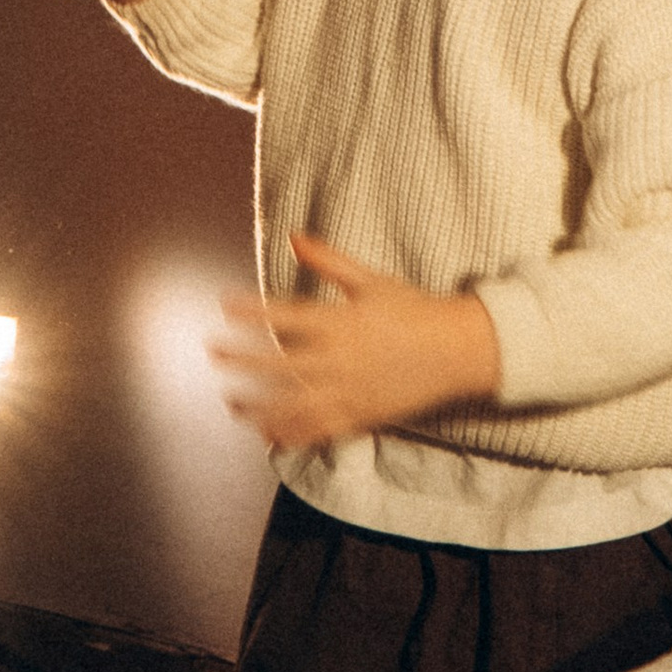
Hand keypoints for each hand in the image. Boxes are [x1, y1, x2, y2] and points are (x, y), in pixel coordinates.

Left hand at [214, 234, 500, 451]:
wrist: (458, 350)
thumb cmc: (414, 310)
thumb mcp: (371, 280)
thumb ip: (329, 260)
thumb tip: (292, 236)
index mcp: (342, 322)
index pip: (285, 316)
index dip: (252, 311)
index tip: (224, 305)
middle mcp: (340, 360)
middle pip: (280, 363)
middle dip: (242, 359)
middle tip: (213, 353)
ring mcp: (350, 391)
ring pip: (293, 403)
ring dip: (258, 404)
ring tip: (231, 401)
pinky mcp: (361, 415)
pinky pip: (319, 429)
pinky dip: (292, 433)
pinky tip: (267, 435)